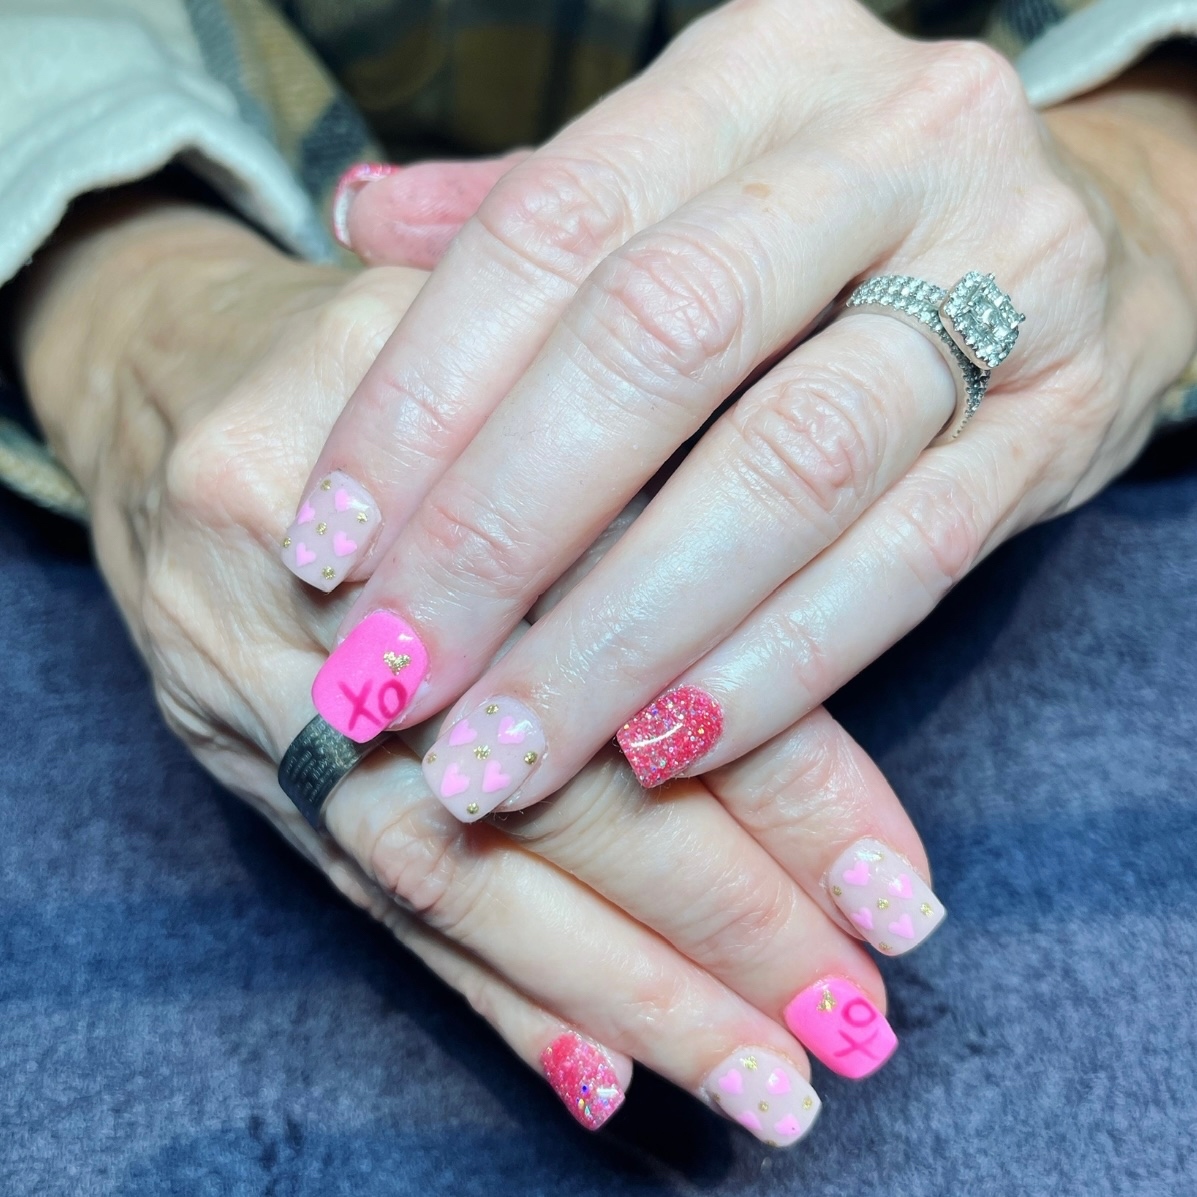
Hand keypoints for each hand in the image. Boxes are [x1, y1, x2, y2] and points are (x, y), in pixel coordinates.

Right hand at [15, 193, 946, 1145]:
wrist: (177, 380)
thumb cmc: (398, 352)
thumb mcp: (528, 329)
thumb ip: (653, 444)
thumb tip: (834, 605)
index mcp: (413, 442)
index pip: (628, 636)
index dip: (770, 773)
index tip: (892, 890)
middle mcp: (319, 583)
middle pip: (542, 782)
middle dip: (713, 917)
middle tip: (848, 1021)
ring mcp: (254, 689)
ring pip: (456, 877)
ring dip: (620, 992)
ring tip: (760, 1082)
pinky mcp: (238, 764)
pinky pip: (364, 899)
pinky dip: (491, 994)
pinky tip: (593, 1074)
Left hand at [283, 5, 1196, 818]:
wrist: (1089, 241)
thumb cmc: (839, 225)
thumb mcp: (694, 175)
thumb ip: (537, 206)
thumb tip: (357, 226)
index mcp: (758, 68)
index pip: (549, 229)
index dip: (419, 402)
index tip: (325, 553)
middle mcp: (889, 146)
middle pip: (658, 347)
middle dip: (503, 537)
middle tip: (393, 682)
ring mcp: (1004, 279)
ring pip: (783, 473)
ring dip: (621, 638)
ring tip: (505, 754)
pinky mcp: (1063, 423)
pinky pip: (904, 561)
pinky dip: (771, 668)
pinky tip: (660, 750)